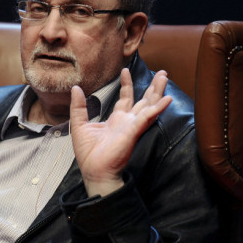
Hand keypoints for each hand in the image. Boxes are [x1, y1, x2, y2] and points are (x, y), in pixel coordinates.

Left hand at [70, 68, 171, 196]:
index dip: (126, 84)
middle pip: (144, 100)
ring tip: (165, 76)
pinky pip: (147, 118)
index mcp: (116, 120)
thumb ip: (78, 107)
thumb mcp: (79, 125)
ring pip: (149, 105)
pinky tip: (167, 99)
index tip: (125, 70)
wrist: (94, 171)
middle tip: (162, 72)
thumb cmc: (88, 153)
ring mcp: (132, 126)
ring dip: (158, 92)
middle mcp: (127, 122)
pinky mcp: (133, 132)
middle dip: (153, 87)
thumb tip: (75, 89)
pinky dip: (157, 108)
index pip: (125, 98)